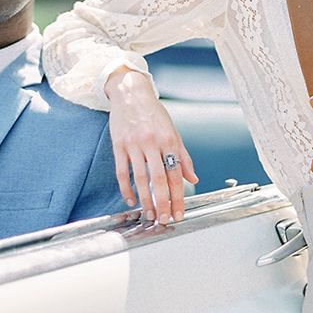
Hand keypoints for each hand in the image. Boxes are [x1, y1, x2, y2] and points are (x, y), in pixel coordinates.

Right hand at [105, 67, 197, 222]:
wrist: (131, 93)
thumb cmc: (153, 114)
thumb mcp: (173, 132)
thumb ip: (183, 157)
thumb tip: (193, 178)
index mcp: (169, 141)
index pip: (176, 174)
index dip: (178, 196)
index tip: (178, 213)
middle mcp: (153, 143)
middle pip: (159, 179)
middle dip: (163, 202)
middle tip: (163, 220)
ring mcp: (134, 144)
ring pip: (140, 177)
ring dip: (145, 199)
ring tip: (148, 214)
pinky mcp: (119, 145)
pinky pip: (122, 171)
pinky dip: (125, 188)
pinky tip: (130, 199)